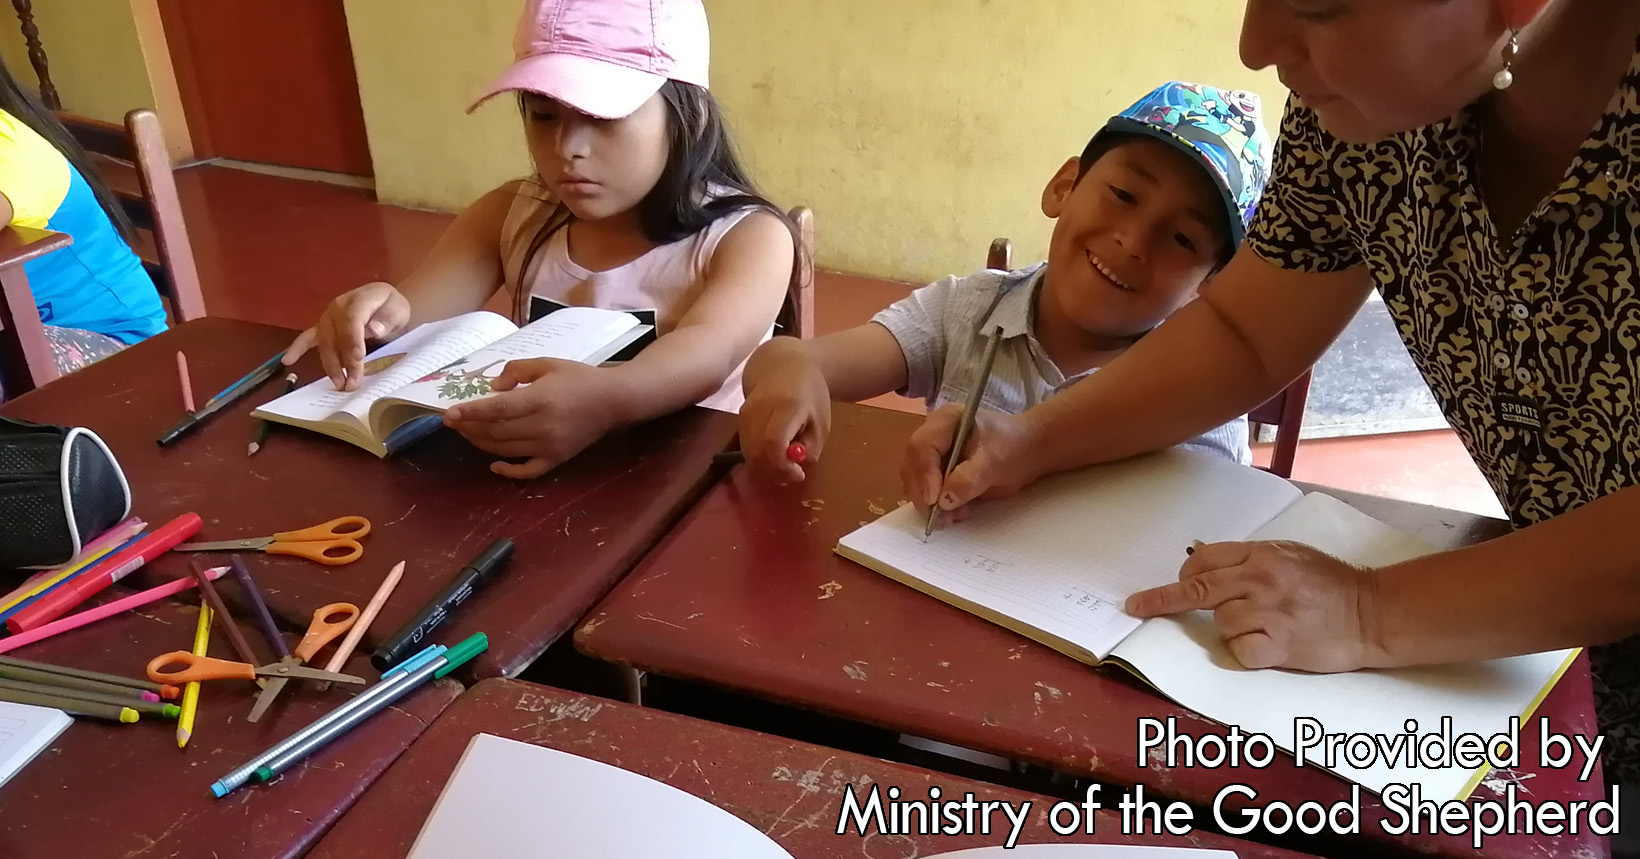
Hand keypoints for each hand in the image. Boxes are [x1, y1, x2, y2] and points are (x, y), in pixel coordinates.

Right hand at [283, 282, 411, 390]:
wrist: (385, 304)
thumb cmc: (392, 308)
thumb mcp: (398, 310)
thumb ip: (387, 318)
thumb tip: (374, 329)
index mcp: (359, 299)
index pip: (352, 320)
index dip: (353, 340)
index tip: (358, 359)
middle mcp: (338, 307)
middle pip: (337, 335)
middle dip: (344, 361)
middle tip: (352, 383)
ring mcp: (328, 318)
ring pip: (324, 343)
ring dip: (330, 365)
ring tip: (339, 384)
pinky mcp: (322, 328)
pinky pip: (307, 338)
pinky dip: (297, 349)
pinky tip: (287, 361)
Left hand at [443, 358, 618, 478]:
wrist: (613, 401)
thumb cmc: (579, 378)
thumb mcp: (547, 363)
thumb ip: (516, 371)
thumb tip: (492, 389)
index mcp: (540, 398)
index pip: (497, 409)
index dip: (471, 412)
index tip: (449, 414)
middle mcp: (543, 425)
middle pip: (496, 431)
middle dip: (470, 427)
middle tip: (454, 421)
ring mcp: (550, 446)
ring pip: (505, 449)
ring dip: (481, 443)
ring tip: (467, 433)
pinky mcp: (557, 459)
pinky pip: (527, 471)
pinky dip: (508, 471)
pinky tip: (493, 464)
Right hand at [738, 342, 828, 482]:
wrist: (783, 365)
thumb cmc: (809, 395)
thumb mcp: (821, 423)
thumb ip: (810, 448)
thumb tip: (793, 467)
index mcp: (787, 406)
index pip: (774, 442)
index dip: (783, 466)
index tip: (798, 473)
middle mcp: (760, 408)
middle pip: (757, 453)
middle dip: (775, 472)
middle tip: (793, 474)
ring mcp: (745, 413)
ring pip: (748, 454)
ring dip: (767, 468)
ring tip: (786, 462)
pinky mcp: (738, 420)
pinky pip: (746, 448)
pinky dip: (759, 458)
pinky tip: (774, 452)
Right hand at [900, 406, 1046, 524]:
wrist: (1028, 452)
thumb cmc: (1014, 447)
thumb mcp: (995, 461)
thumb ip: (969, 479)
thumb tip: (944, 500)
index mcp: (944, 422)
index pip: (921, 447)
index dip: (924, 474)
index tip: (935, 500)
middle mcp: (932, 437)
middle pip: (912, 465)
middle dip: (922, 494)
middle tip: (938, 517)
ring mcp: (933, 456)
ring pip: (914, 482)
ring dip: (927, 504)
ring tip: (952, 517)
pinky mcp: (938, 474)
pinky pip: (926, 493)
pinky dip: (936, 507)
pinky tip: (955, 514)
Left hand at [1123, 540, 1385, 672]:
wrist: (1371, 613)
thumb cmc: (1329, 583)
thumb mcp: (1287, 554)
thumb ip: (1245, 558)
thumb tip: (1200, 559)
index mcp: (1261, 555)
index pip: (1202, 560)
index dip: (1183, 574)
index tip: (1172, 584)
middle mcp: (1260, 581)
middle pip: (1197, 590)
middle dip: (1160, 600)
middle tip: (1136, 607)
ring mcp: (1268, 613)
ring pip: (1219, 623)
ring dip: (1230, 627)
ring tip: (1263, 624)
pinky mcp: (1278, 646)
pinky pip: (1238, 651)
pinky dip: (1246, 652)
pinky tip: (1268, 645)